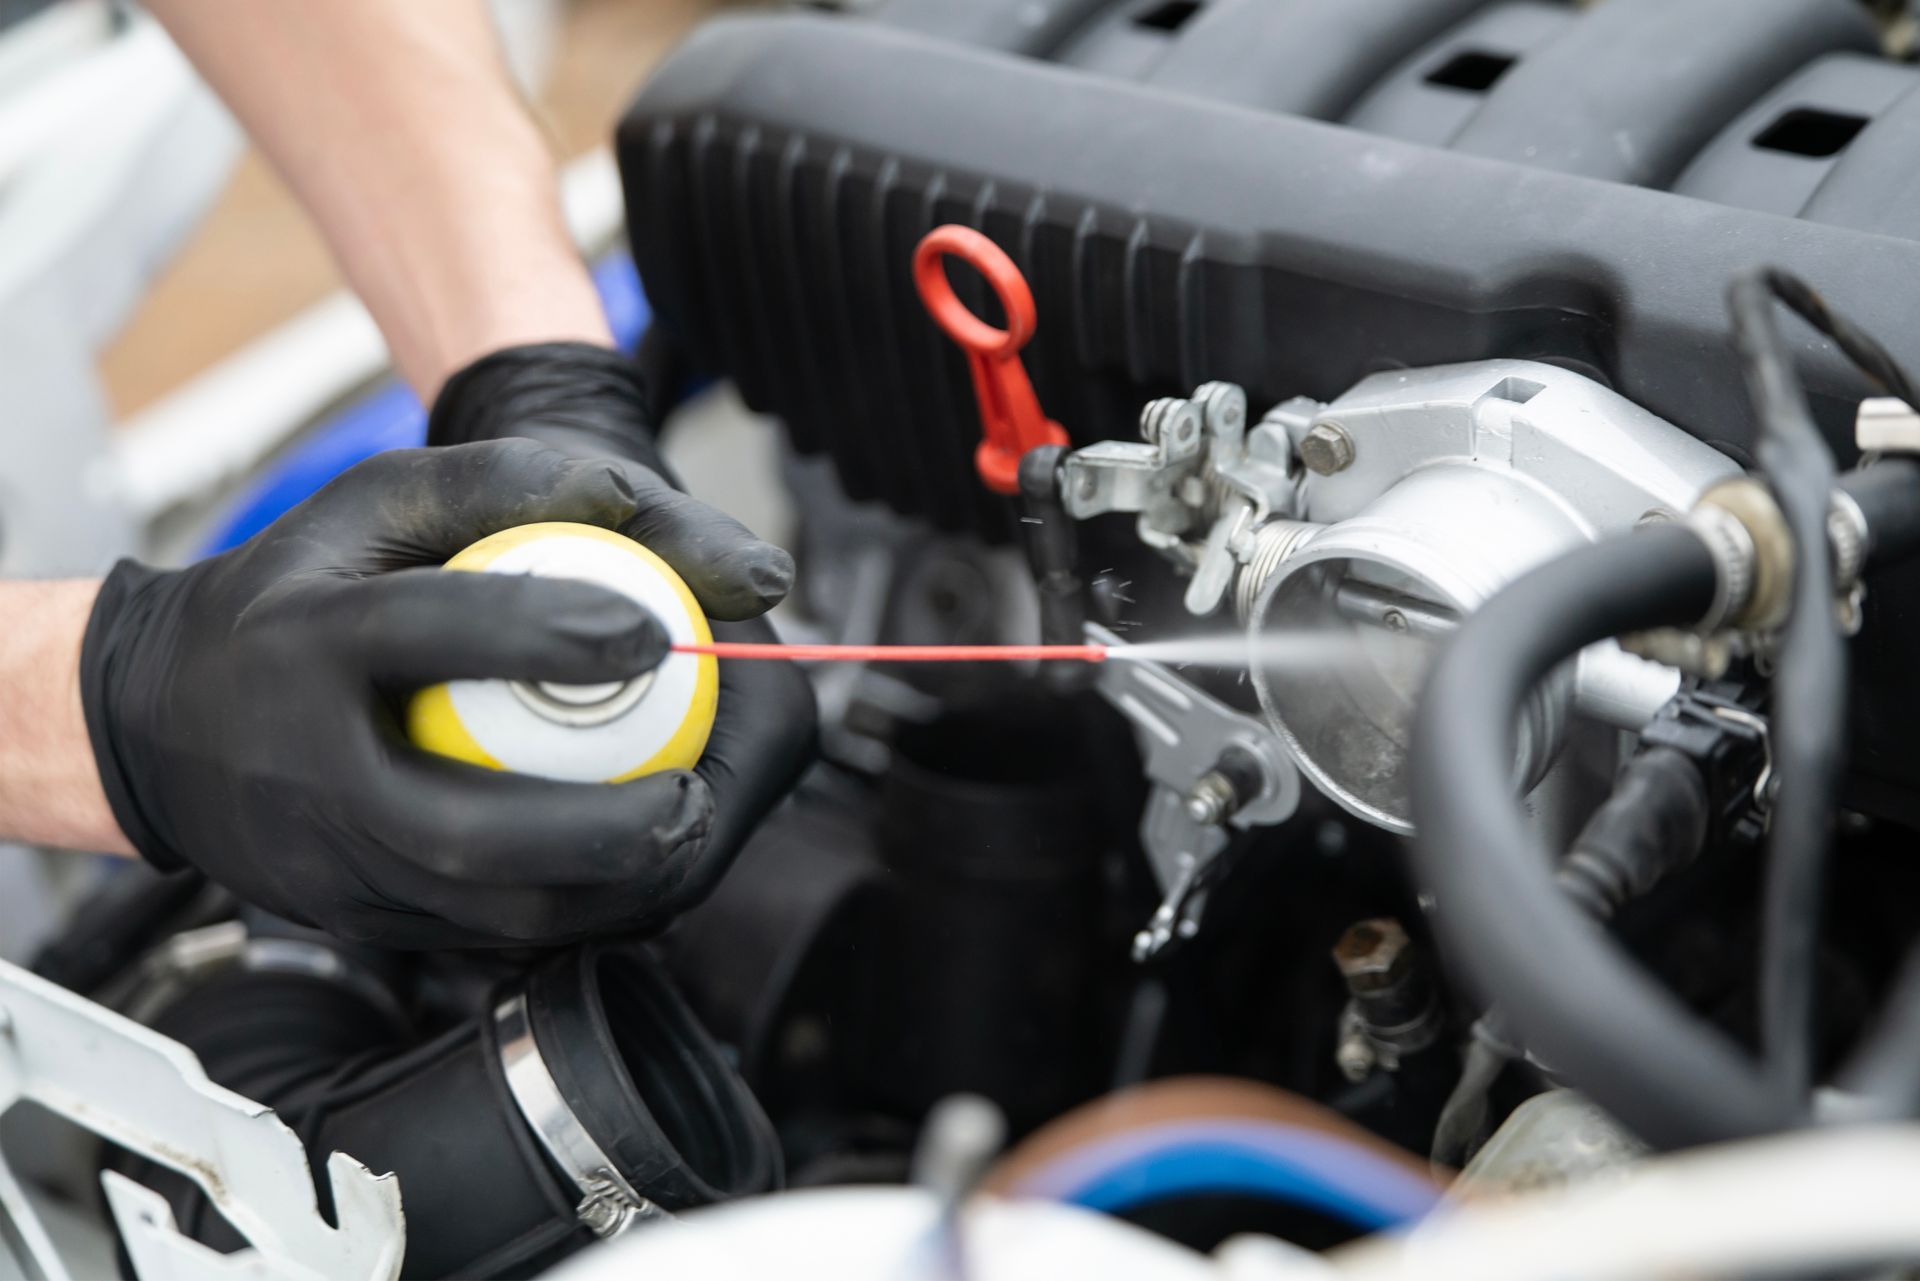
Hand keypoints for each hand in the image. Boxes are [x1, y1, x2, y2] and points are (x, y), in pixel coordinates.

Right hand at [81, 441, 814, 947]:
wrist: (150, 723)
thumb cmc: (290, 594)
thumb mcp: (371, 504)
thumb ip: (501, 483)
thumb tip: (635, 499)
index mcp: (302, 641)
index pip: (433, 629)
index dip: (553, 630)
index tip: (658, 633)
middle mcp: (305, 770)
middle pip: (469, 832)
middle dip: (605, 830)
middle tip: (696, 793)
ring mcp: (325, 866)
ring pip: (490, 912)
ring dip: (611, 889)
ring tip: (687, 833)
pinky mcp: (353, 921)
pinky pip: (486, 933)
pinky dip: (578, 908)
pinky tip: (637, 866)